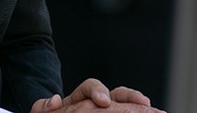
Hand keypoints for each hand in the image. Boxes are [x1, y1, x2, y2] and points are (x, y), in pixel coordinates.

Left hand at [31, 78, 164, 111]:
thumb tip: (55, 100)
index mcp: (81, 97)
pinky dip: (141, 111)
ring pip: (128, 102)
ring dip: (140, 104)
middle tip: (144, 102)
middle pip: (118, 93)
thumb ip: (43, 106)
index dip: (98, 91)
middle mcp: (100, 101)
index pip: (91, 87)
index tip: (103, 101)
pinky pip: (130, 112)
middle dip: (131, 97)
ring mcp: (110, 110)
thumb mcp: (42, 112)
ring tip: (154, 109)